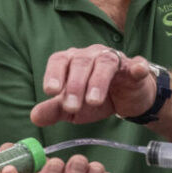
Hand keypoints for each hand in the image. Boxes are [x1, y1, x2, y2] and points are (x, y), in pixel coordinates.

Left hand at [30, 45, 158, 126]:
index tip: (51, 91)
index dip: (54, 74)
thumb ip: (55, 110)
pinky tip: (137, 70)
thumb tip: (34, 117)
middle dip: (74, 85)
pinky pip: (137, 64)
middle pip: (81, 63)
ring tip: (93, 101)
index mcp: (73, 62)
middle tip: (71, 107)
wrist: (128, 101)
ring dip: (98, 81)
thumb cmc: (97, 99)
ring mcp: (115, 60)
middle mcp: (92, 55)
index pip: (59, 61)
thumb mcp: (73, 109)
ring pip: (105, 63)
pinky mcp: (136, 68)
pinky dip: (137, 67)